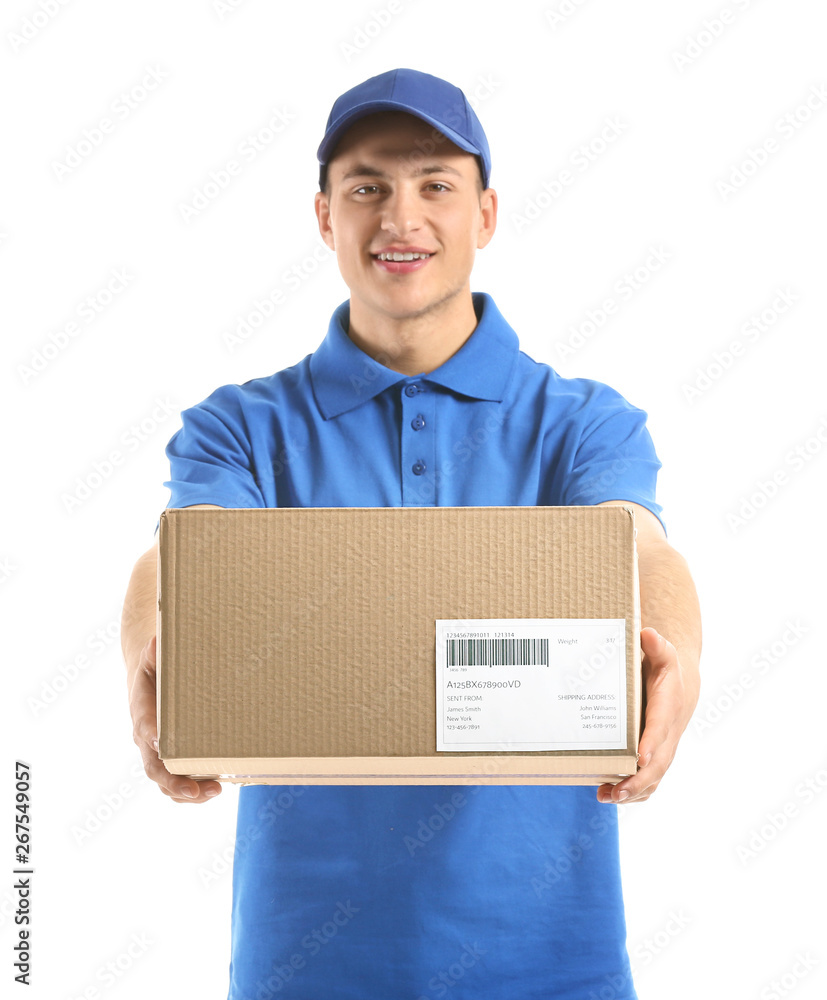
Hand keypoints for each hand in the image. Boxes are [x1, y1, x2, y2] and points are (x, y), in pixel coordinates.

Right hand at [129, 635, 222, 803]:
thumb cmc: (154, 670)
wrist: (148, 683)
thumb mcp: (151, 658)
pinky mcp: (171, 761)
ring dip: (187, 792)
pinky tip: (216, 788)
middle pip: (154, 768)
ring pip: (165, 782)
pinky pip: (176, 783)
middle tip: (194, 789)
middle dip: (173, 781)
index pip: (144, 727)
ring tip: (215, 791)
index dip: (153, 736)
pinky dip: (193, 792)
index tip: (163, 743)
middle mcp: (147, 739)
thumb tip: (157, 642)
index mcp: (142, 712)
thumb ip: (154, 653)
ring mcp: (157, 754)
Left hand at [597, 627, 695, 804]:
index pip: (661, 728)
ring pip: (653, 778)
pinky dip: (633, 793)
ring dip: (632, 792)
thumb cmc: (664, 669)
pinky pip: (648, 781)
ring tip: (607, 796)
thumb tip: (647, 633)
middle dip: (638, 779)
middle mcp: (668, 735)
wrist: (678, 687)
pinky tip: (609, 794)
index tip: (640, 756)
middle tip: (616, 790)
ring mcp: (663, 750)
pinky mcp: (654, 759)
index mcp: (668, 708)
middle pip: (658, 763)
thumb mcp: (662, 653)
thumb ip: (656, 646)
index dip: (652, 743)